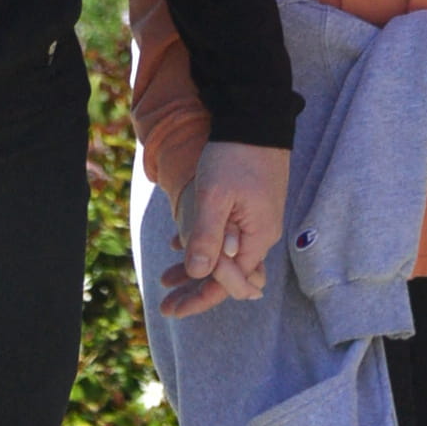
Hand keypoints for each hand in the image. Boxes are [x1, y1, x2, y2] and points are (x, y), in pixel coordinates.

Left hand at [159, 141, 289, 318]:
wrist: (255, 116)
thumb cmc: (234, 154)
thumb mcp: (214, 195)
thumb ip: (207, 235)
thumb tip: (199, 274)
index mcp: (257, 237)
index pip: (229, 284)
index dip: (199, 300)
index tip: (170, 310)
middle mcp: (261, 234)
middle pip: (227, 274)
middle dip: (195, 289)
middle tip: (164, 301)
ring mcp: (257, 220)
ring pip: (225, 255)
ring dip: (196, 266)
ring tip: (165, 276)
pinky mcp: (250, 205)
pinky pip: (227, 236)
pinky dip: (203, 243)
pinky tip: (179, 242)